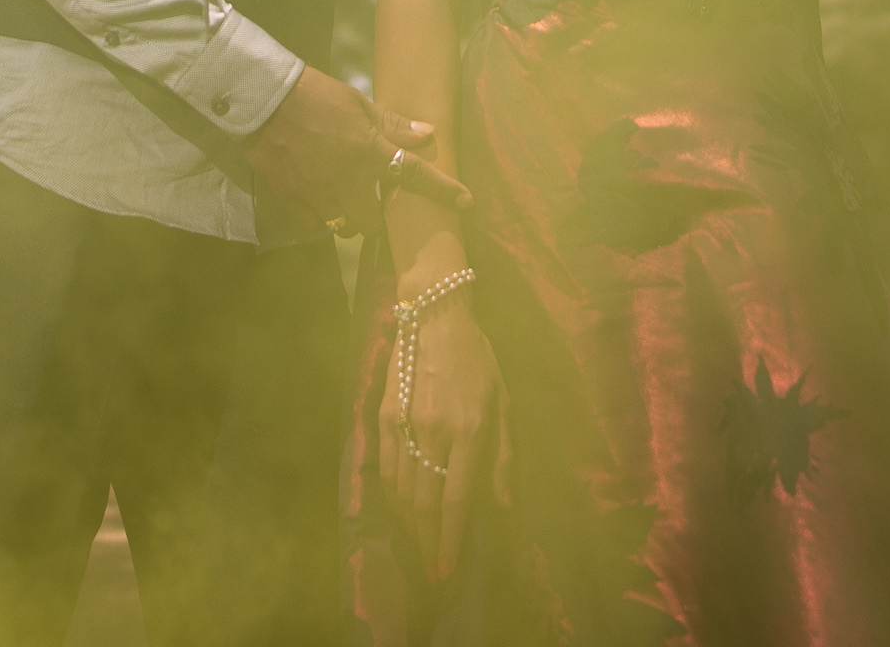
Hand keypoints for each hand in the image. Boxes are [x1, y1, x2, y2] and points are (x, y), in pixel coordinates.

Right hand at [241, 64, 434, 232]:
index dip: (443, 191)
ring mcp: (320, 195)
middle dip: (378, 219)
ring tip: (346, 203)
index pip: (415, 175)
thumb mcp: (359, 103)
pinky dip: (321, 219)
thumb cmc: (317, 96)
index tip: (466, 203)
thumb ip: (392, 124)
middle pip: (374, 223)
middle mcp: (349, 181)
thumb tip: (428, 135)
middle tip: (373, 203)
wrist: (265, 101)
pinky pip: (315, 225)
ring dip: (351, 220)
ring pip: (345, 228)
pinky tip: (320, 203)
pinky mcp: (293, 201)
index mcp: (369, 152)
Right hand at [387, 280, 507, 577]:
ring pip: (403, 491)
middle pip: (427, 503)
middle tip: (432, 572)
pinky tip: (399, 511)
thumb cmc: (478, 359)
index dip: (451, 539)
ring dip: (410, 526)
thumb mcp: (503, 402)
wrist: (435, 317)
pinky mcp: (385, 417)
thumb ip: (502, 455)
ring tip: (418, 548)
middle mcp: (436, 434)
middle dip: (429, 543)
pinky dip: (391, 496)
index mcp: (469, 432)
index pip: (456, 500)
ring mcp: (406, 426)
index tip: (447, 568)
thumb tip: (501, 503)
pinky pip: (386, 468)